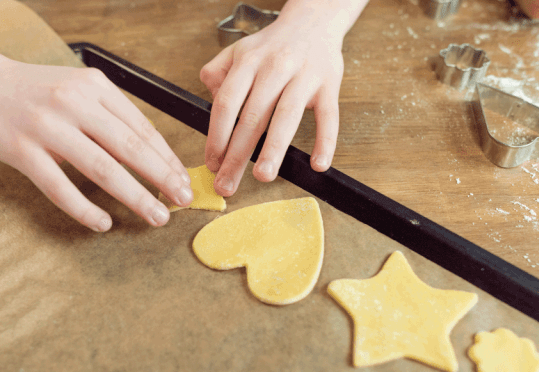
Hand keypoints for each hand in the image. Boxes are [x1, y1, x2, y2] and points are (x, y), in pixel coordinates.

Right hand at [0, 60, 192, 231]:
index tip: (183, 180)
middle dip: (162, 178)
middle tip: (183, 201)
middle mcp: (74, 102)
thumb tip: (155, 157)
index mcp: (95, 86)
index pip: (141, 128)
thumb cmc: (39, 91)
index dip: (167, 158)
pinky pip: (59, 187)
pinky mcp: (22, 151)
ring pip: (101, 168)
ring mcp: (46, 126)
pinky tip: (103, 223)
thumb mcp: (80, 88)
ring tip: (157, 215)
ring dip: (135, 196)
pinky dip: (85, 209)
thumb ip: (112, 116)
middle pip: (129, 148)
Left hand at [200, 5, 348, 196]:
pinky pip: (329, 117)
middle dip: (237, 155)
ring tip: (263, 176)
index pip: (226, 103)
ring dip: (274, 149)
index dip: (217, 136)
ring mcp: (303, 77)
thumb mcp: (238, 50)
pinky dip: (326, 141)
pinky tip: (317, 164)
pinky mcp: (329, 85)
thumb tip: (210, 105)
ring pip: (286, 117)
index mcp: (248, 62)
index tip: (212, 162)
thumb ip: (217, 73)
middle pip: (252, 117)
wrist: (314, 20)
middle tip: (227, 184)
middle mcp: (274, 68)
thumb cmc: (273, 45)